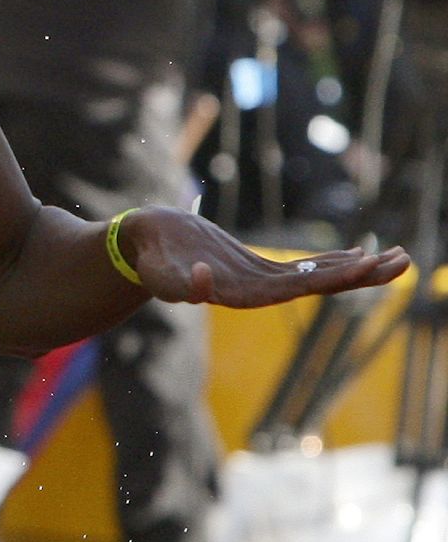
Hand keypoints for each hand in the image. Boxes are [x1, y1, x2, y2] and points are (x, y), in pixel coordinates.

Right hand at [121, 206, 410, 305]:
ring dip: (358, 270)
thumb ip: (179, 285)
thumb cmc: (146, 258)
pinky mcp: (258, 268)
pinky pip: (303, 267)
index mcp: (237, 294)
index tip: (363, 262)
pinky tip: (362, 253)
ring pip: (318, 277)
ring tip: (401, 258)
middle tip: (402, 262)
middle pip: (317, 286)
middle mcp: (256, 292)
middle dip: (360, 275)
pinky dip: (333, 261)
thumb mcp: (158, 271)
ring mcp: (260, 281)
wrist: (139, 248)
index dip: (329, 277)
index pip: (293, 288)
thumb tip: (204, 283)